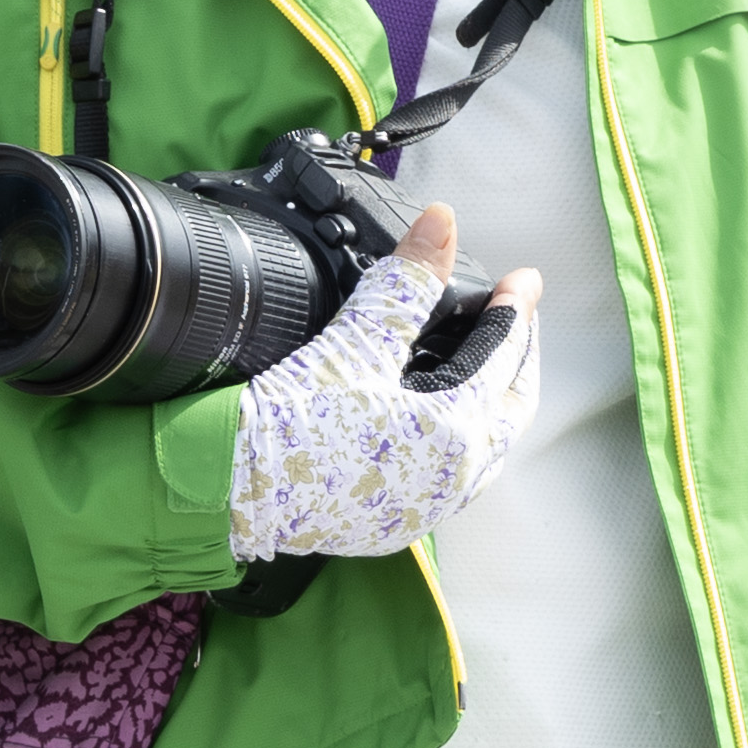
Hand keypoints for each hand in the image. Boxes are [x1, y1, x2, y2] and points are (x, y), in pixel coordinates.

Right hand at [221, 206, 545, 561]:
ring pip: (486, 450)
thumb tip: (440, 224)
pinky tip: (442, 424)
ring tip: (488, 368)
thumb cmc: (286, 423)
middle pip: (510, 409)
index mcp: (456, 432)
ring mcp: (426, 508)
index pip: (502, 356)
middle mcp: (453, 479)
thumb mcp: (354, 342)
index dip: (514, 310)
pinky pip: (452, 478)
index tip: (521, 282)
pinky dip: (461, 442)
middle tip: (519, 322)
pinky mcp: (395, 523)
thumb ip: (406, 281)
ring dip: (494, 405)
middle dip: (520, 360)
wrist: (226, 486)